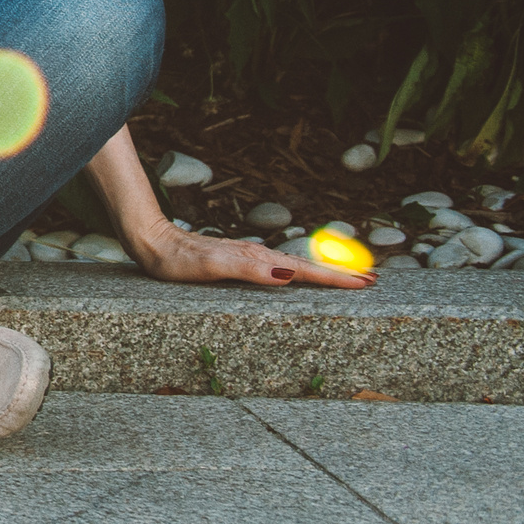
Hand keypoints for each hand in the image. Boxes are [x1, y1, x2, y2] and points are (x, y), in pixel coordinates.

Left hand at [124, 215, 376, 290]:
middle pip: (306, 266)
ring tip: (348, 279)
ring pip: (293, 265)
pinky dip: (299, 271)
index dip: (335, 278)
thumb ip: (246, 269)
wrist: (150, 241)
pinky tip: (299, 276)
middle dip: (339, 274)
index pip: (305, 270)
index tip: (366, 282)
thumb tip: (287, 274)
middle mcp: (256, 256)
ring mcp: (248, 257)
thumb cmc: (176, 260)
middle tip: (372, 281)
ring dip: (323, 273)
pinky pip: (277, 266)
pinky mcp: (237, 259)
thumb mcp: (209, 267)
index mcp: (256, 259)